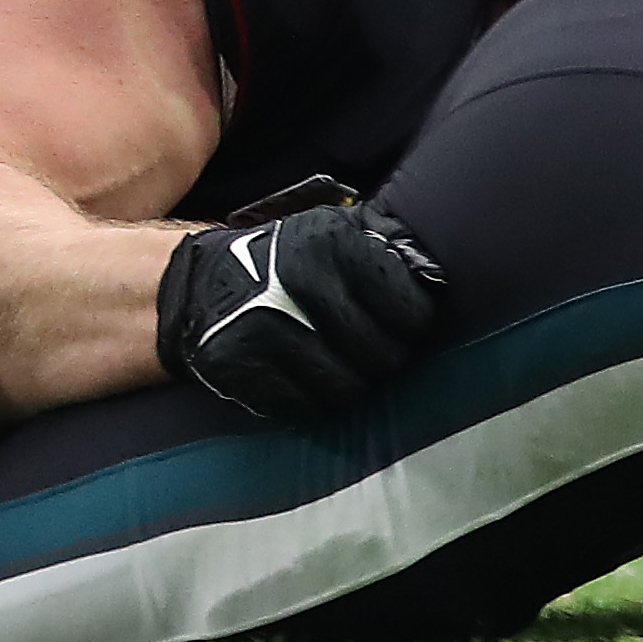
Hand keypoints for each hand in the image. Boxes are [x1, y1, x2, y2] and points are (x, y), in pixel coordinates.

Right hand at [156, 199, 446, 422]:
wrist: (202, 285)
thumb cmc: (289, 261)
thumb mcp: (334, 232)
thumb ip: (387, 246)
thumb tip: (440, 277)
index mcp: (331, 243)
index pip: (410, 310)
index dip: (415, 325)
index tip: (407, 326)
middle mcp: (298, 283)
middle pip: (382, 356)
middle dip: (386, 359)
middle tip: (378, 353)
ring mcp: (265, 328)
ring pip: (346, 390)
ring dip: (354, 386)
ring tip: (348, 368)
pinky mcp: (240, 366)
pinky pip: (303, 409)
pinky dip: (315, 403)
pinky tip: (312, 382)